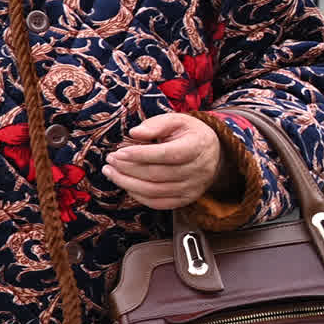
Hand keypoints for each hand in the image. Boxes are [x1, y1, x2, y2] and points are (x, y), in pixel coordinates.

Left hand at [103, 110, 227, 211]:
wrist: (213, 153)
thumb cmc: (189, 134)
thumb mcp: (177, 120)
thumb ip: (155, 124)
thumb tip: (134, 133)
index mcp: (197, 146)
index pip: (167, 154)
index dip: (141, 155)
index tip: (119, 152)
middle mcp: (198, 170)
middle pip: (157, 174)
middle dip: (128, 168)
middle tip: (110, 160)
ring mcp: (192, 188)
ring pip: (155, 191)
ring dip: (128, 183)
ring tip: (110, 172)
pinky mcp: (186, 199)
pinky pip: (158, 203)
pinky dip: (138, 196)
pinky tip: (125, 184)